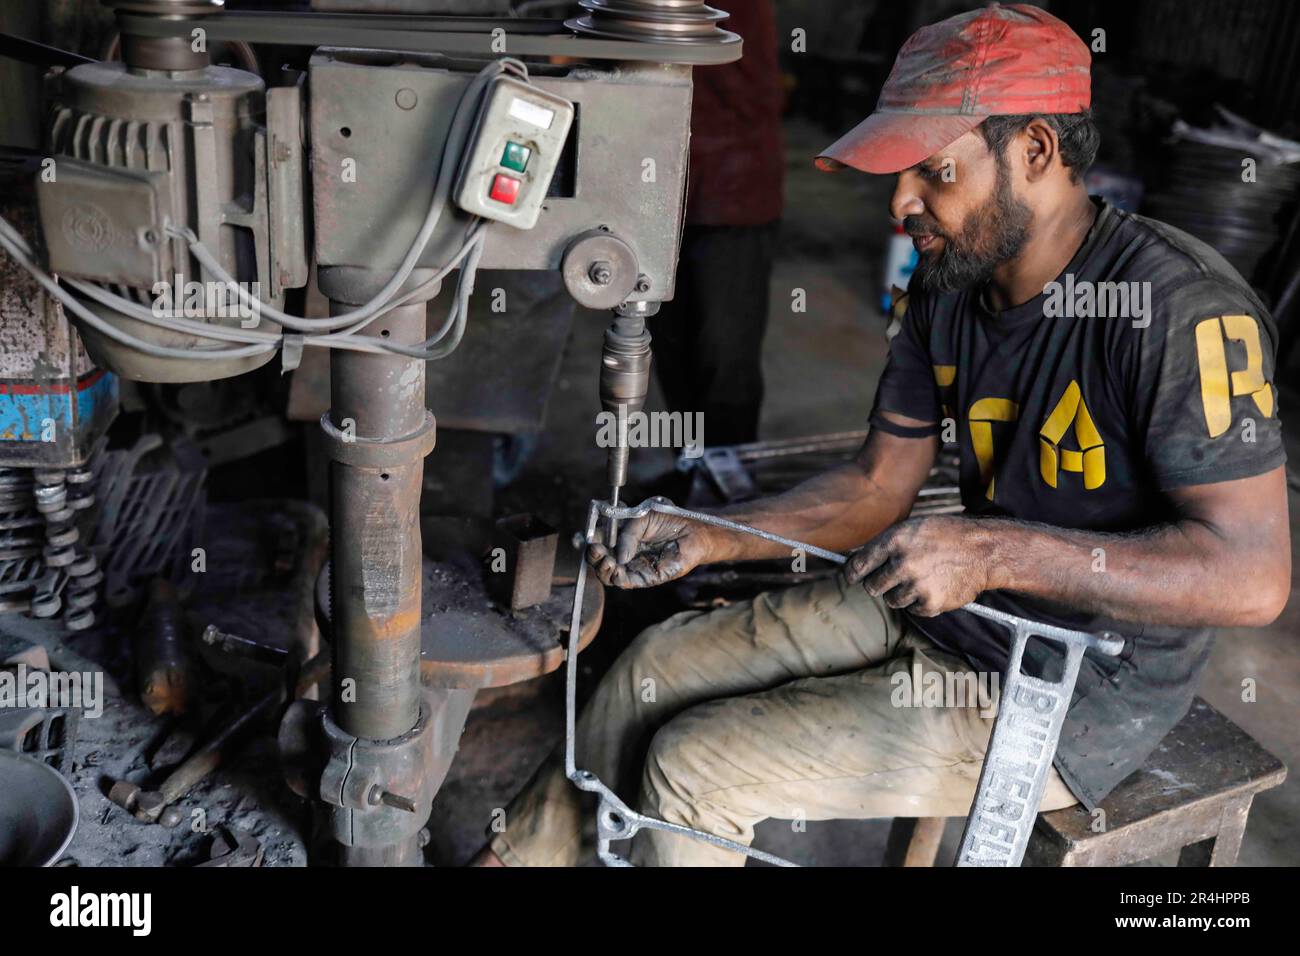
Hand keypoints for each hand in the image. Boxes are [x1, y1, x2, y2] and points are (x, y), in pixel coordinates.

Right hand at [586, 509, 715, 588]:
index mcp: (619, 536)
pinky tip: (615, 568)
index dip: (586, 540)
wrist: (692, 531)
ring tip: (606, 560)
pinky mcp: (644, 577)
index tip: (580, 538)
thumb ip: (628, 534)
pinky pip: (624, 582)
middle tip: (595, 549)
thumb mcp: (643, 519)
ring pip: (607, 574)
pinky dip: (616, 577)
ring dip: (602, 568)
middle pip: (598, 560)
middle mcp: (623, 552)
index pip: (597, 541)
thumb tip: (618, 555)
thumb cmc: (669, 521)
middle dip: (592, 556)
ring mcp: (632, 566)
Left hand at [843, 516, 992, 615]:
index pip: (859, 565)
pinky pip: (913, 610)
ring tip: (920, 579)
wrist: (983, 551)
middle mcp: (903, 563)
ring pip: (892, 600)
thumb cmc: (946, 536)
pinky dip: (920, 603)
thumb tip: (858, 562)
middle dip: (878, 584)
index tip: (852, 577)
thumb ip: (887, 544)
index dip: (853, 573)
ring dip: (901, 594)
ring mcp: (917, 585)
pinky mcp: (931, 603)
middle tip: (891, 579)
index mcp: (895, 540)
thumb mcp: (914, 528)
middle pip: (872, 587)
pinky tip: (934, 587)